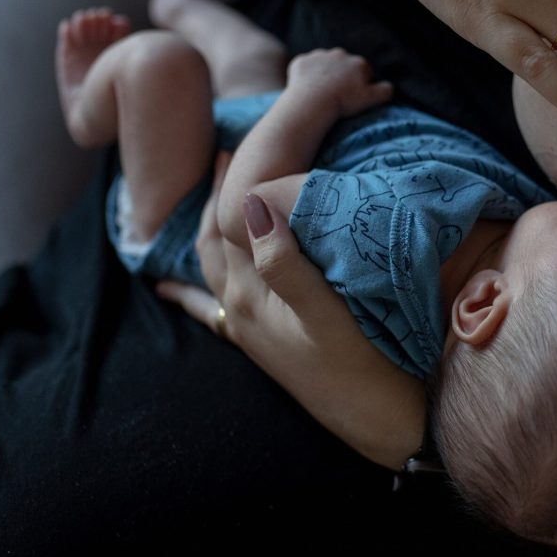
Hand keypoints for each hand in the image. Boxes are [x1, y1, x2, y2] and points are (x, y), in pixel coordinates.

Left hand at [157, 153, 424, 467]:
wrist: (383, 428)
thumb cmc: (368, 372)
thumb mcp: (331, 321)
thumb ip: (287, 267)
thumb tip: (255, 206)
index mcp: (254, 293)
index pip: (236, 214)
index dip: (245, 170)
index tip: (259, 129)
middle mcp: (240, 307)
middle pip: (216, 230)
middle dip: (225, 183)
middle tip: (242, 141)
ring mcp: (247, 326)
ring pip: (212, 258)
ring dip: (215, 215)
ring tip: (222, 181)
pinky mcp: (258, 344)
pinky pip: (209, 306)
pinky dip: (190, 288)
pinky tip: (174, 287)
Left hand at [285, 47, 392, 117]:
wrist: (313, 101)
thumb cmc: (343, 102)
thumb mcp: (370, 100)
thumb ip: (385, 91)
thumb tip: (389, 86)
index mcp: (358, 63)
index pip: (363, 72)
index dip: (359, 85)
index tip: (352, 97)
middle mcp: (340, 54)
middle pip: (343, 65)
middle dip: (341, 76)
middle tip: (336, 95)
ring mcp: (319, 55)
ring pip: (323, 64)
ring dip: (323, 74)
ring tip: (320, 93)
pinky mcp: (301, 61)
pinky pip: (305, 66)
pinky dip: (306, 75)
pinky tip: (307, 88)